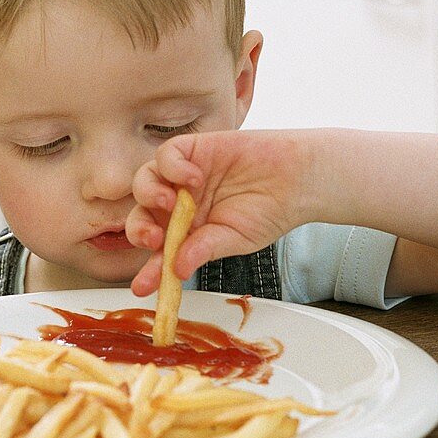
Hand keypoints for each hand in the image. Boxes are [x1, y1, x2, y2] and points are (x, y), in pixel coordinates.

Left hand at [125, 130, 314, 295]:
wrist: (297, 180)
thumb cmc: (268, 211)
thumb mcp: (234, 239)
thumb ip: (204, 250)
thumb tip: (178, 269)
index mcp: (186, 230)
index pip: (159, 250)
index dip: (149, 268)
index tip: (143, 287)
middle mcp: (178, 204)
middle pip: (141, 215)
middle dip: (140, 230)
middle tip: (156, 238)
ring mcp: (182, 176)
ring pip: (145, 181)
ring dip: (150, 195)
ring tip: (171, 204)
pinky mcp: (193, 149)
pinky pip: (167, 155)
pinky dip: (172, 166)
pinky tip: (194, 177)